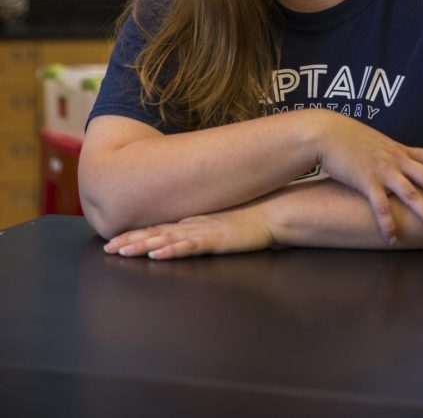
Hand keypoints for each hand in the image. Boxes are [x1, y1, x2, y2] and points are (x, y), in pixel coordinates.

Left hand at [102, 202, 273, 259]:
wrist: (271, 212)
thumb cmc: (247, 220)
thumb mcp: (217, 224)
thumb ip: (199, 228)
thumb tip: (182, 236)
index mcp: (190, 223)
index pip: (156, 228)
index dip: (133, 235)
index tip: (112, 242)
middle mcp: (192, 225)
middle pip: (155, 233)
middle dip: (129, 241)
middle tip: (107, 249)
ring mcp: (202, 231)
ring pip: (166, 239)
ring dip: (143, 245)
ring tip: (122, 251)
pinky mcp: (216, 240)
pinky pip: (190, 246)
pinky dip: (172, 250)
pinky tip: (157, 254)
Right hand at [311, 111, 422, 244]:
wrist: (326, 132)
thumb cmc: (349, 138)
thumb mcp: (377, 143)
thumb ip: (392, 155)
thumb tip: (403, 166)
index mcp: (401, 151)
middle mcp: (396, 160)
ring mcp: (382, 170)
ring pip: (410, 193)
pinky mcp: (365, 180)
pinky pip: (379, 205)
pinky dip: (387, 222)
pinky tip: (393, 238)